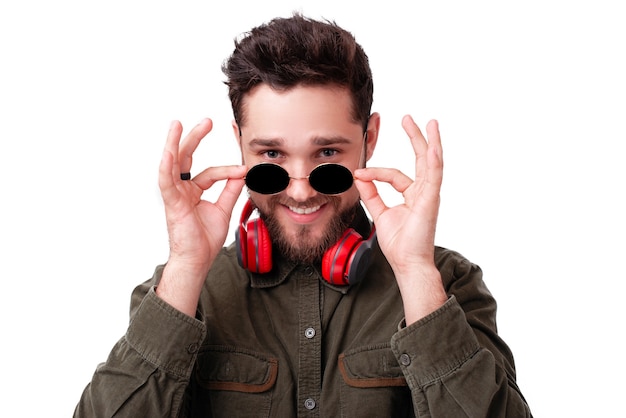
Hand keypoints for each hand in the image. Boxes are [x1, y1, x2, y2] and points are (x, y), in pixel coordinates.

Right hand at [157, 118, 245, 314]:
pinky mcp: (171, 202)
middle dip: (195, 138)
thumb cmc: (205, 239)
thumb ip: (231, 189)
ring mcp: (175, 194)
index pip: (211, 172)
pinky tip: (169, 151)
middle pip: (186, 158)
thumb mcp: (223, 208)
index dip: (228, 169)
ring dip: (174, 143)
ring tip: (177, 124)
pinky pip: (166, 181)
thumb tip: (242, 172)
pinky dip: (167, 165)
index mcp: (193, 191)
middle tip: (207, 121)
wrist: (198, 260)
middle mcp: (182, 189)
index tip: (244, 168)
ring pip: (172, 163)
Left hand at [354, 115, 446, 322]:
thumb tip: (360, 176)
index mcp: (413, 196)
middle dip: (416, 138)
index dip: (375, 172)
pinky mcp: (431, 201)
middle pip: (421, 160)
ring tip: (430, 123)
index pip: (394, 175)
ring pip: (431, 163)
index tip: (359, 173)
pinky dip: (433, 161)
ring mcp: (429, 195)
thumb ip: (371, 194)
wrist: (407, 262)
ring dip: (430, 141)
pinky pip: (433, 177)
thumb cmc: (399, 243)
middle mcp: (423, 193)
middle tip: (409, 118)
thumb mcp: (380, 213)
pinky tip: (433, 147)